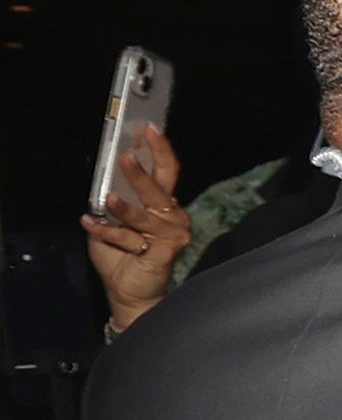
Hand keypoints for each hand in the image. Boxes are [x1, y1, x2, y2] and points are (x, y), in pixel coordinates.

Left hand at [78, 123, 184, 333]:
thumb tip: (106, 179)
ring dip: (123, 207)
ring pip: (144, 214)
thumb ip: (115, 200)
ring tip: (106, 201)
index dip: (159, 149)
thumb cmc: (122, 255)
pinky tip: (90, 224)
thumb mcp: (113, 220)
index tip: (148, 129)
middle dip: (141, 172)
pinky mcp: (166, 251)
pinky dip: (108, 232)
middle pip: (161, 187)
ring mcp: (173, 234)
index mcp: (162, 205)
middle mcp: (172, 216)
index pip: (167, 171)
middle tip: (125, 156)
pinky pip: (132, 238)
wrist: (129, 291)